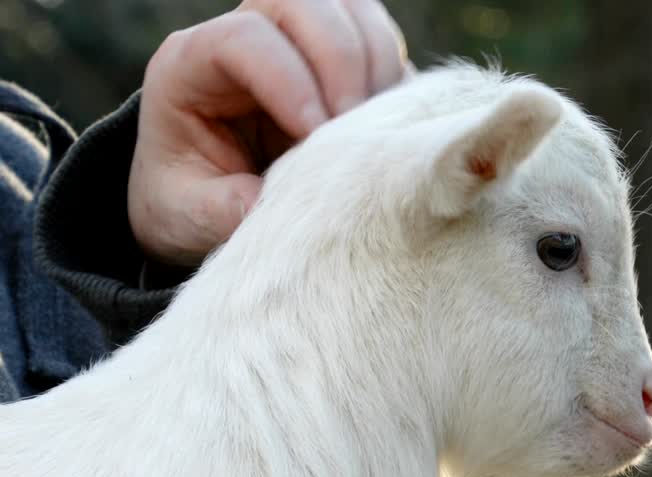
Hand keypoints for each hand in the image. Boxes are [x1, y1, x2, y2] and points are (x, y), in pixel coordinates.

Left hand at [127, 0, 409, 266]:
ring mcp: (297, 40)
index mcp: (192, 64)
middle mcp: (245, 35)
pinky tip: (385, 128)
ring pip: (350, 10)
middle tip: (354, 128)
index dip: (290, 80)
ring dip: (375, 63)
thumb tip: (277, 206)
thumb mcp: (189, 212)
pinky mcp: (340, 59)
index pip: (245, 37)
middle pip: (302, 3)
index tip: (315, 137)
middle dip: (341, 60)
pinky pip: (382, 42)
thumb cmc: (188, 197)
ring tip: (374, 126)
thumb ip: (224, 207)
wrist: (206, 194)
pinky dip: (394, 80)